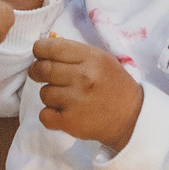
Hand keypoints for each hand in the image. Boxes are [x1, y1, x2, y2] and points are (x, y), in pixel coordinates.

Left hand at [29, 33, 143, 150]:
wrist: (131, 118)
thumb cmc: (114, 85)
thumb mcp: (102, 60)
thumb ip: (76, 53)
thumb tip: (46, 48)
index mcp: (91, 58)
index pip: (52, 47)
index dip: (40, 50)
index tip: (40, 54)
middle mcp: (83, 77)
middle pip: (43, 69)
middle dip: (36, 71)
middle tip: (40, 74)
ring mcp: (75, 101)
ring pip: (44, 93)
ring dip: (49, 95)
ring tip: (63, 97)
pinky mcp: (70, 122)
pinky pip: (44, 115)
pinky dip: (49, 115)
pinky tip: (61, 112)